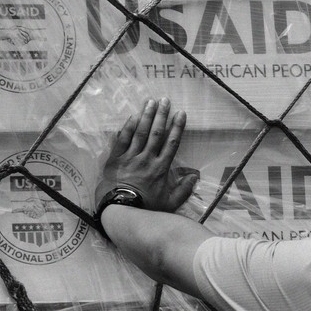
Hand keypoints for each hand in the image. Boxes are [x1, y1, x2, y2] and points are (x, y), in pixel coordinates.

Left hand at [95, 98, 197, 212]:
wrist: (121, 210)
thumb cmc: (146, 207)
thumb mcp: (170, 203)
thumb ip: (184, 190)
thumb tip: (195, 177)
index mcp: (161, 168)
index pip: (172, 143)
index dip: (177, 127)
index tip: (181, 113)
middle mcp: (147, 158)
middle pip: (156, 133)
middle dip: (162, 115)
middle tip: (165, 100)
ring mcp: (130, 157)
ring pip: (140, 132)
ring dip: (146, 116)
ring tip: (150, 102)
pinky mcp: (115, 159)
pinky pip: (122, 140)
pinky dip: (127, 127)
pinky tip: (132, 116)